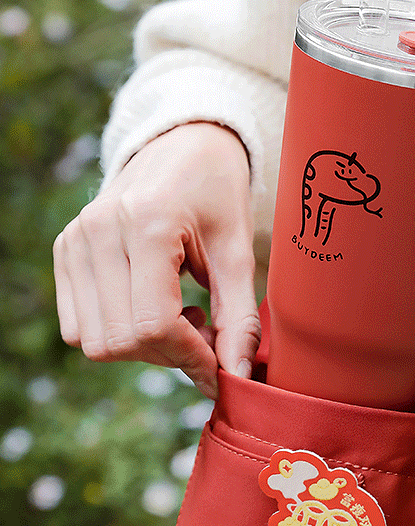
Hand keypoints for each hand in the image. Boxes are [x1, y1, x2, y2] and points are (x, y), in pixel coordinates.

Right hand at [52, 123, 258, 398]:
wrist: (183, 145)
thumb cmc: (217, 195)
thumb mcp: (238, 251)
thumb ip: (240, 318)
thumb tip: (238, 380)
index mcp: (147, 223)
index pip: (152, 324)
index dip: (190, 357)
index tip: (221, 367)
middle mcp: (99, 230)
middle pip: (120, 340)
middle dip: (169, 355)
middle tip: (206, 334)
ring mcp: (74, 240)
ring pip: (95, 341)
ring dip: (143, 348)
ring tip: (181, 316)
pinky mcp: (64, 250)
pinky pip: (77, 326)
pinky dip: (116, 333)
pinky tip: (151, 307)